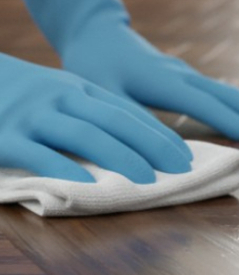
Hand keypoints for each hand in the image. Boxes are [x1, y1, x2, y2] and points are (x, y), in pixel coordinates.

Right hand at [0, 53, 192, 182]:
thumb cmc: (24, 94)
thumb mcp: (62, 94)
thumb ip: (93, 113)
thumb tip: (138, 144)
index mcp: (80, 88)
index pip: (129, 112)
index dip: (159, 134)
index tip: (186, 155)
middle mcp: (62, 98)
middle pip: (116, 122)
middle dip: (152, 147)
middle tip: (180, 170)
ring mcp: (33, 116)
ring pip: (86, 136)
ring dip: (121, 159)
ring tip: (147, 181)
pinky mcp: (4, 137)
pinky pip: (39, 154)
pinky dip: (66, 169)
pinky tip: (88, 185)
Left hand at [62, 23, 238, 141]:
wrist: (98, 32)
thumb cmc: (94, 64)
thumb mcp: (102, 94)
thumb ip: (130, 122)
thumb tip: (162, 153)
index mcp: (162, 80)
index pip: (201, 101)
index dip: (226, 119)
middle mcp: (181, 75)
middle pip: (226, 94)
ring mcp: (186, 75)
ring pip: (226, 93)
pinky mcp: (185, 79)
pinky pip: (218, 94)